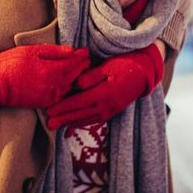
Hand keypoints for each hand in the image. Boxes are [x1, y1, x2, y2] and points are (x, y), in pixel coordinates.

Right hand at [0, 44, 90, 110]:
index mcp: (51, 70)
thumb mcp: (31, 51)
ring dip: (76, 77)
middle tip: (86, 59)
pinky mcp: (43, 103)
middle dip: (82, 66)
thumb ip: (53, 51)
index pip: (74, 63)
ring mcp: (49, 96)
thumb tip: (72, 50)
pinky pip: (61, 95)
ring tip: (79, 69)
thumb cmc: (9, 63)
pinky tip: (67, 82)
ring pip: (69, 86)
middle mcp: (53, 86)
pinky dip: (66, 88)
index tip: (86, 50)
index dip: (82, 56)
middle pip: (75, 75)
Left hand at [46, 44, 163, 128]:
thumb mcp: (108, 67)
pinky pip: (93, 121)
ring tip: (56, 125)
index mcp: (104, 94)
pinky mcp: (111, 112)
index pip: (79, 102)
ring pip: (86, 120)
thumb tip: (77, 84)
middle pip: (80, 114)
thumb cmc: (124, 66)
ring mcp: (109, 111)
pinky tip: (73, 124)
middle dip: (63, 119)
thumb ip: (91, 76)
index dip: (63, 107)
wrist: (143, 75)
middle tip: (48, 123)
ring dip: (70, 123)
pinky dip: (81, 123)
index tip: (50, 109)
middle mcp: (106, 106)